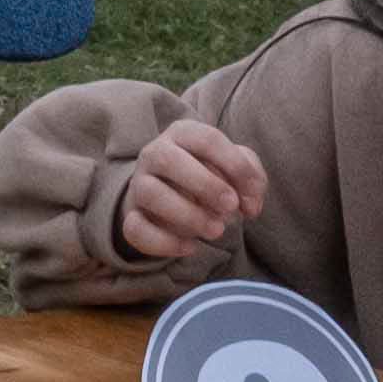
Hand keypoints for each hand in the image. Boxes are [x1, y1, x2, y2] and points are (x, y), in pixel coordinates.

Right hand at [108, 115, 270, 270]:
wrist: (173, 196)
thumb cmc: (211, 176)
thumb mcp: (234, 168)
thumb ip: (251, 178)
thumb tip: (251, 203)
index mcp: (183, 133)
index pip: (207, 139)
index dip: (235, 167)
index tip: (251, 196)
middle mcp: (155, 153)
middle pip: (169, 160)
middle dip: (206, 185)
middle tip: (231, 207)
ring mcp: (139, 184)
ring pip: (150, 193)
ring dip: (187, 214)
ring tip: (216, 230)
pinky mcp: (131, 216)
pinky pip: (136, 228)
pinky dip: (164, 242)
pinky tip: (191, 247)